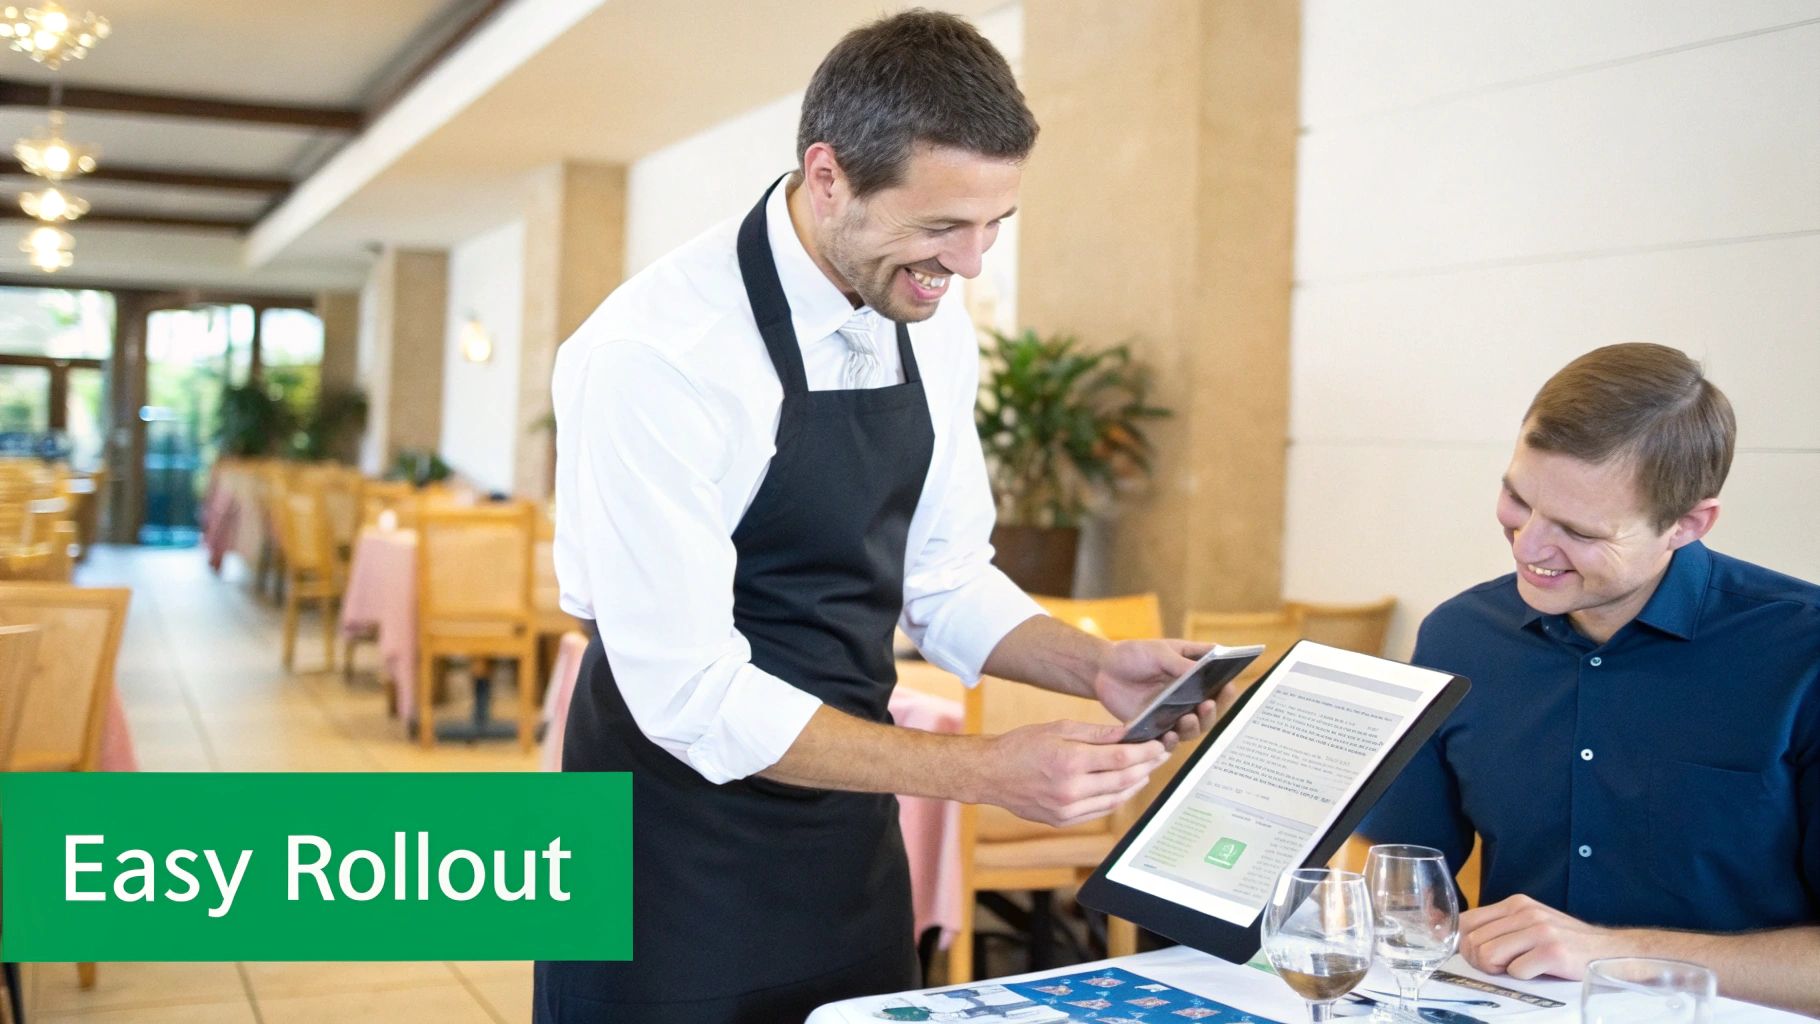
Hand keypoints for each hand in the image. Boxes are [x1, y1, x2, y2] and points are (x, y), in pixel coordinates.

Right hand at [979, 720, 1167, 826]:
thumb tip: (1127, 733)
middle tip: (1161, 756)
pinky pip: (1099, 811)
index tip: (1159, 745)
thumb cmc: (1021, 745)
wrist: (991, 774)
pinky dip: (1116, 799)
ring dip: (1135, 785)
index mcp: (1069, 761)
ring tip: (1146, 771)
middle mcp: (1070, 789)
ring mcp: (1067, 809)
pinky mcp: (1063, 820)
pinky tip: (1124, 788)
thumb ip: (1095, 733)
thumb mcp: (1058, 728)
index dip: (1144, 752)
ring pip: (1115, 799)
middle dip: (1146, 767)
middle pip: (1122, 780)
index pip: (1120, 757)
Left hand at [1091, 639, 1229, 749]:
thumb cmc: (1134, 655)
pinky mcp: (1157, 726)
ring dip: (1195, 726)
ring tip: (1188, 718)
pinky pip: (1169, 740)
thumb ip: (1180, 663)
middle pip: (1210, 710)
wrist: (1103, 670)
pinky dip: (1172, 740)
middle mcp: (1188, 696)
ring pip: (1193, 728)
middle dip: (1213, 710)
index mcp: (1194, 673)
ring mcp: (1173, 713)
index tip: (1229, 686)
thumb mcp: (1159, 652)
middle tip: (1207, 704)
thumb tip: (1203, 672)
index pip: (1219, 683)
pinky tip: (1170, 735)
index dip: (1226, 687)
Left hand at [1460, 894, 1618, 979]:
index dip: (1464, 944)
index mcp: (1516, 904)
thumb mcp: (1531, 924)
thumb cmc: (1567, 943)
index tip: (1477, 957)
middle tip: (1502, 968)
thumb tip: (1462, 940)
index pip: (1466, 921)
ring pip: (1488, 956)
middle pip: (1473, 942)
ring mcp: (1540, 930)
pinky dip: (1524, 978)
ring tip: (1521, 968)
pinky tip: (1540, 972)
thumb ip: (1501, 928)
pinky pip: (1516, 972)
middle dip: (1481, 962)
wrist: (1612, 951)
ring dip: (1500, 970)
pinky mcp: (1553, 952)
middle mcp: (1526, 912)